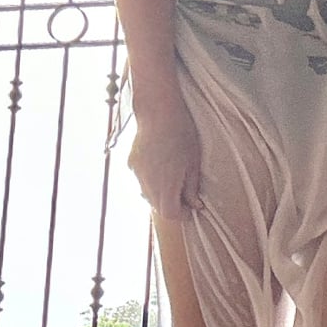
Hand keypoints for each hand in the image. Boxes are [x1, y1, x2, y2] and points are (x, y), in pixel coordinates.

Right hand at [127, 104, 201, 218]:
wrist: (158, 112)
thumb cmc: (182, 135)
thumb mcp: (193, 162)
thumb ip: (192, 187)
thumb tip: (195, 205)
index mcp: (166, 185)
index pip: (169, 213)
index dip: (181, 214)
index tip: (190, 208)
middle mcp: (148, 183)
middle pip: (158, 206)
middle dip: (171, 204)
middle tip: (184, 194)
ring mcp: (137, 174)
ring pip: (148, 194)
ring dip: (160, 193)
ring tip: (172, 178)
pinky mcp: (132, 164)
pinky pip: (142, 180)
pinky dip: (151, 180)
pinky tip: (160, 166)